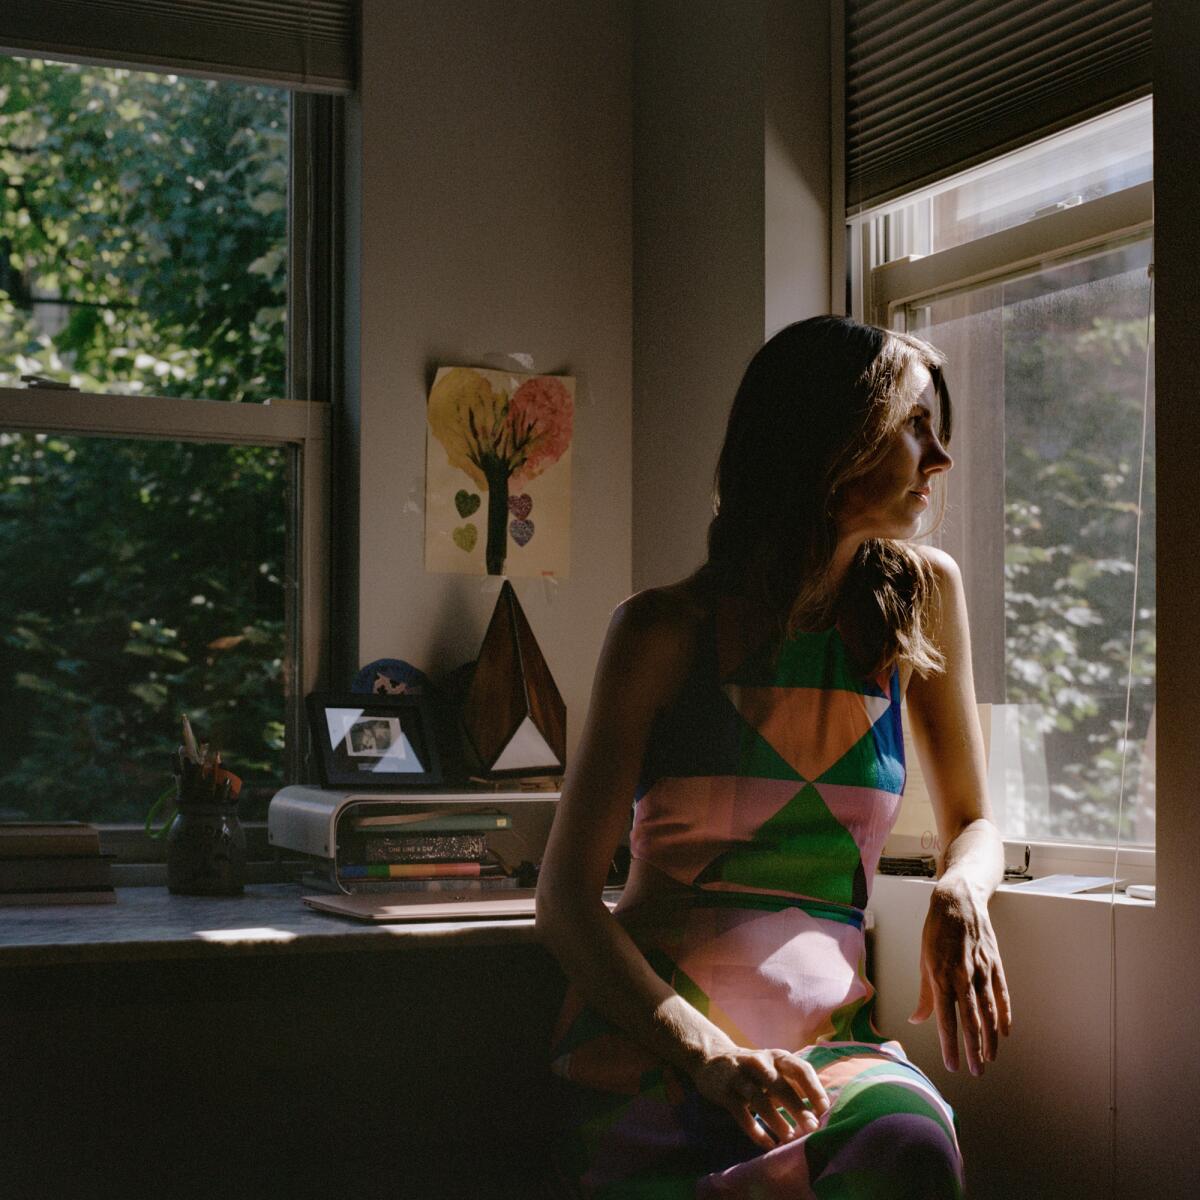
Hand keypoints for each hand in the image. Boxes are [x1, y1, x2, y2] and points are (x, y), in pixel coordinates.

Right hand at [686, 1044, 829, 1149]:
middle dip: (797, 1107)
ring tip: (789, 1139)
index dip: (813, 1088)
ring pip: (759, 1099)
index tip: (825, 1109)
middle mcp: (760, 1063)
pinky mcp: (725, 1091)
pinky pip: (741, 1113)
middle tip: (812, 1128)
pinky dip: (755, 1130)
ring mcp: (740, 1076)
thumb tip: (823, 1113)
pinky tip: (768, 1144)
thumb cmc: (755, 1070)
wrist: (712, 1059)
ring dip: (776, 1120)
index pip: (800, 1069)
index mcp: (778, 1057)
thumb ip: (795, 1085)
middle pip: (780, 1085)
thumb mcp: (775, 1069)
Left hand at [909, 881, 1011, 1074]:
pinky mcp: (995, 964)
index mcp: (940, 976)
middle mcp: (962, 976)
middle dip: (974, 1049)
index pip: (946, 1018)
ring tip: (990, 1059)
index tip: (952, 1065)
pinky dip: (1004, 1015)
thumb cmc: (935, 932)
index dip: (950, 1044)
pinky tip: (1004, 1033)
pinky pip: (1002, 995)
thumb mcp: (923, 960)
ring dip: (990, 1038)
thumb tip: (918, 1020)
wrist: (958, 901)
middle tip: (977, 1072)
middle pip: (971, 1020)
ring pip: (988, 1012)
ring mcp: (982, 970)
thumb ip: (924, 994)